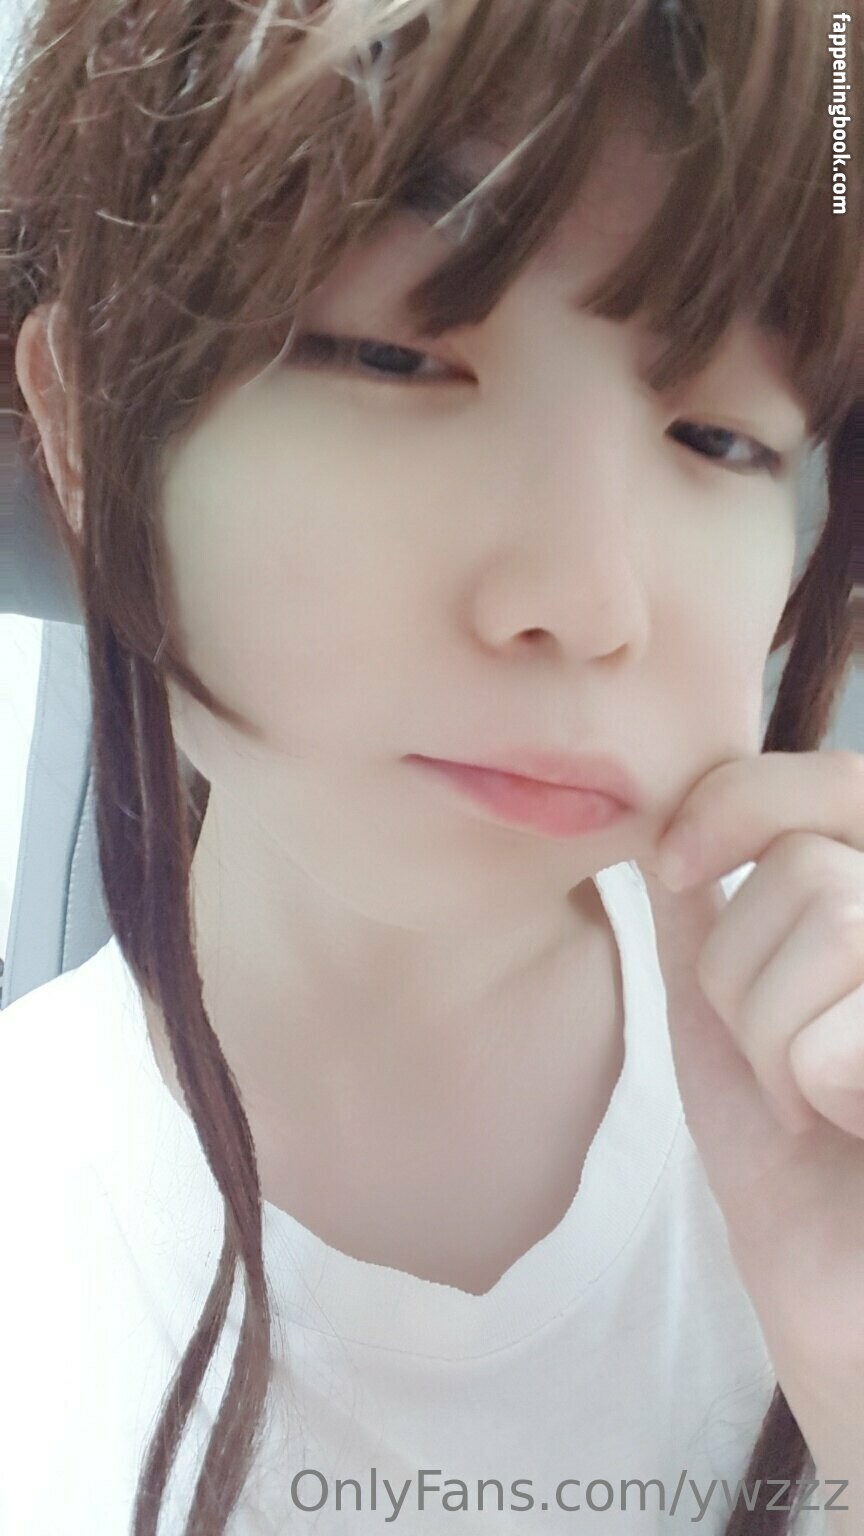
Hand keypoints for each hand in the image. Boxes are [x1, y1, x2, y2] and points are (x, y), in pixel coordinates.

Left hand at [639, 749, 863, 1468]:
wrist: (841, 1305)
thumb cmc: (795, 1162)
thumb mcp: (733, 1013)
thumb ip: (711, 908)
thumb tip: (659, 815)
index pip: (840, 783)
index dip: (744, 800)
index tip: (669, 867)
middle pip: (807, 870)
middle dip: (745, 979)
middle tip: (779, 1067)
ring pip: (830, 923)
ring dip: (775, 1036)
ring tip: (815, 1104)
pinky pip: (844, 1032)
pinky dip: (815, 1083)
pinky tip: (852, 1130)